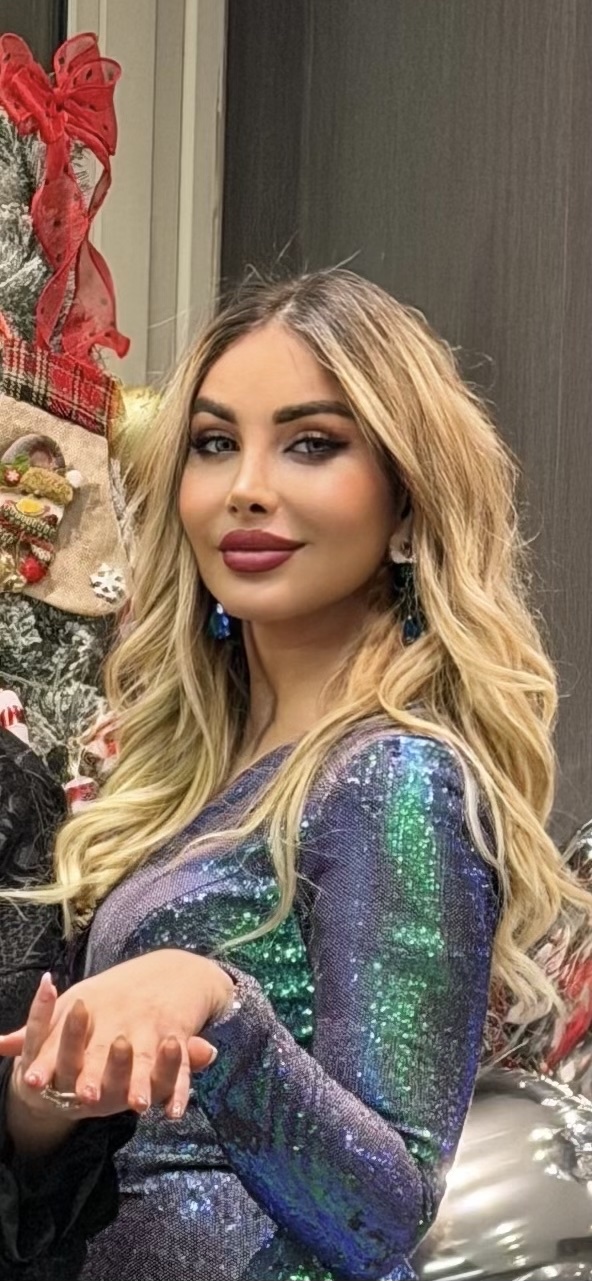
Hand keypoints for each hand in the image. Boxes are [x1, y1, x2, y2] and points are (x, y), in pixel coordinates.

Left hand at [1, 951, 233, 1133]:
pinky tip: (173, 1113)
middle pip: (103, 1050)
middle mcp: (119, 1016)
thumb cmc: (108, 997)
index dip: (47, 1062)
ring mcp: (150, 1024)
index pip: (60, 1040)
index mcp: (90, 1007)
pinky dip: (178, 1089)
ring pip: (144, 1058)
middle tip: (84, 1098)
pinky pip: (178, 1065)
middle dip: (94, 1074)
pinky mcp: (176, 1032)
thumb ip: (37, 1031)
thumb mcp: (72, 1006)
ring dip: (141, 1082)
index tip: (30, 1081)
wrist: (170, 970)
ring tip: (137, 1106)